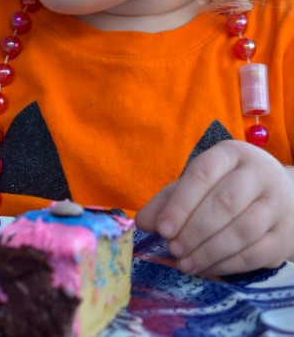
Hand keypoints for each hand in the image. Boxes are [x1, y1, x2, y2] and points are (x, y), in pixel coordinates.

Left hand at [136, 139, 293, 275]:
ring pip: (243, 230)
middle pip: (226, 202)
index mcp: (232, 154)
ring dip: (209, 251)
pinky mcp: (283, 236)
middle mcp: (259, 174)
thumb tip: (142, 222)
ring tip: (185, 262)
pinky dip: (227, 264)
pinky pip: (256, 254)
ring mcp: (276, 205)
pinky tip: (206, 269)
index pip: (204, 173)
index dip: (181, 203)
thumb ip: (168, 199)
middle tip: (173, 248)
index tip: (163, 229)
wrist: (277, 197)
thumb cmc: (226, 187)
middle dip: (194, 229)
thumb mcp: (197, 184)